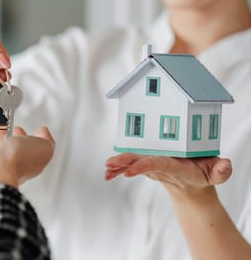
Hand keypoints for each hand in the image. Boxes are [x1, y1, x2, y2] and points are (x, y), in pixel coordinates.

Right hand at [0, 127, 54, 192]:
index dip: (22, 137)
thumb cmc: (16, 162)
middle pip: (4, 148)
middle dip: (3, 135)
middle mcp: (4, 165)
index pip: (23, 148)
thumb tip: (44, 132)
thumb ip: (46, 139)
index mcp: (23, 162)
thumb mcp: (44, 148)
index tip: (19, 129)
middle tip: (1, 127)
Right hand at [105, 153, 231, 196]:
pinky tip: (108, 176)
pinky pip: (129, 167)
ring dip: (118, 164)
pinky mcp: (145, 165)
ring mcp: (150, 159)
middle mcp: (159, 155)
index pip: (157, 160)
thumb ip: (220, 171)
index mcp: (173, 159)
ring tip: (106, 169)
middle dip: (125, 159)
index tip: (133, 169)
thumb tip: (226, 166)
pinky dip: (118, 171)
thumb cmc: (204, 170)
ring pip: (132, 160)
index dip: (145, 164)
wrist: (193, 176)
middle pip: (139, 156)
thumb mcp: (215, 173)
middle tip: (111, 162)